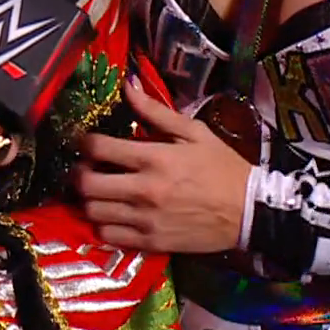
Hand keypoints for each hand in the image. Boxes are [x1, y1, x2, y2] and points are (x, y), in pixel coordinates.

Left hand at [76, 78, 252, 252]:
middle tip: (86, 169)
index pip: (98, 148)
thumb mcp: (194, 132)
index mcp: (154, 158)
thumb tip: (128, 86)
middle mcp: (144, 190)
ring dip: (90, 200)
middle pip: (87, 184)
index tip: (87, 142)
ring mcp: (145, 219)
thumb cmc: (222, 168)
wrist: (250, 212)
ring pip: (94, 211)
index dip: (85, 142)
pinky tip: (113, 216)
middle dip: (79, 174)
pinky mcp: (151, 243)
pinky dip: (104, 225)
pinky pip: (109, 236)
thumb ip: (156, 111)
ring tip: (100, 192)